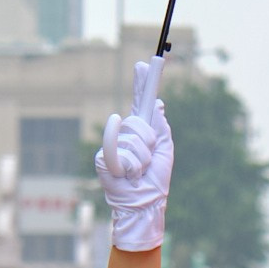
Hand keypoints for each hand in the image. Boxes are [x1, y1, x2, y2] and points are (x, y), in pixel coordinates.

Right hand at [96, 58, 174, 253]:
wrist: (146, 203)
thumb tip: (157, 103)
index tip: (145, 64)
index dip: (142, 83)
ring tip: (139, 172)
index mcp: (141, 130)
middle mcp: (125, 133)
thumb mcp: (165, 149)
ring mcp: (113, 144)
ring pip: (132, 139)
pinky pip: (115, 148)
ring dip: (142, 159)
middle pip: (139, 121)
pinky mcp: (103, 158)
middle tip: (148, 159)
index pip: (140, 101)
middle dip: (149, 142)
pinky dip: (127, 161)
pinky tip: (129, 173)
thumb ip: (160, 127)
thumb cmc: (156, 179)